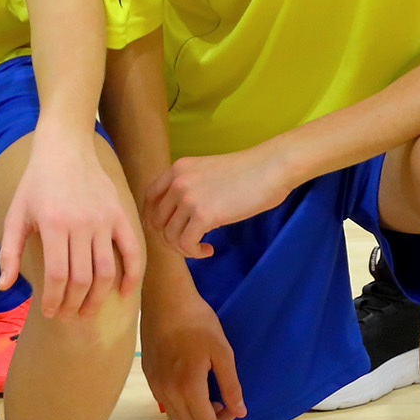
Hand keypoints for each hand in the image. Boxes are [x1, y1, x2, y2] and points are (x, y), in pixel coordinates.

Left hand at [0, 123, 143, 320]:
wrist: (65, 147)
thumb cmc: (36, 183)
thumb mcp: (16, 214)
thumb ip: (9, 252)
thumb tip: (4, 287)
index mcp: (53, 224)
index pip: (58, 275)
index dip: (55, 300)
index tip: (50, 313)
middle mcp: (81, 223)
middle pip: (83, 278)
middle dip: (74, 304)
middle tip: (68, 316)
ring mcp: (104, 220)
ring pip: (107, 270)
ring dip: (98, 297)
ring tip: (88, 311)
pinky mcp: (120, 215)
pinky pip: (132, 250)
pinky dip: (132, 275)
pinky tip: (124, 293)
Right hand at [139, 280, 244, 419]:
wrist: (166, 301)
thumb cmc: (198, 323)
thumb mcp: (223, 353)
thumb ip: (231, 386)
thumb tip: (239, 412)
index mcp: (188, 387)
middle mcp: (168, 392)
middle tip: (228, 407)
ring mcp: (155, 385)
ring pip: (177, 417)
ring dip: (197, 417)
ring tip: (212, 399)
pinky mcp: (149, 376)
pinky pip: (166, 403)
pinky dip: (183, 407)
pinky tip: (193, 389)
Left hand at [144, 149, 295, 261]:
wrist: (271, 167)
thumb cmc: (249, 172)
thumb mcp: (208, 172)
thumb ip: (190, 187)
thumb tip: (180, 214)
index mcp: (177, 169)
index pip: (149, 198)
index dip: (153, 219)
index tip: (167, 231)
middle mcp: (177, 181)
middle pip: (157, 220)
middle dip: (170, 237)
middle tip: (190, 243)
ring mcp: (189, 197)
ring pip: (169, 235)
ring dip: (184, 248)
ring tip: (201, 247)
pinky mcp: (203, 215)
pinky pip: (185, 244)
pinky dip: (195, 252)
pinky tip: (209, 249)